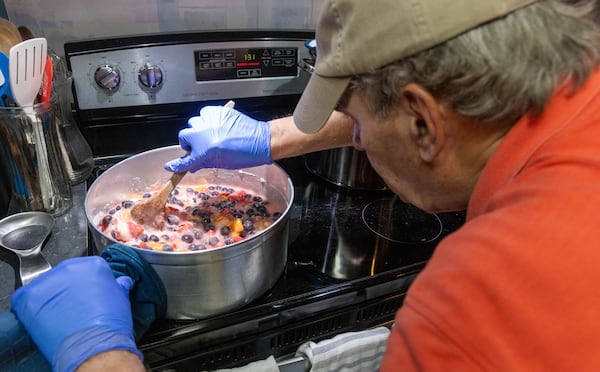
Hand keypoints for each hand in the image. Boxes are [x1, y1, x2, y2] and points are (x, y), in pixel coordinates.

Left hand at [11, 256, 141, 371]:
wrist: (93, 346)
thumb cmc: (109, 326)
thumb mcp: (122, 299)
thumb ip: (117, 286)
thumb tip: (121, 283)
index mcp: (94, 265)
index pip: (88, 268)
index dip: (88, 284)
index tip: (88, 295)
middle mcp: (70, 267)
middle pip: (66, 275)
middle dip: (68, 289)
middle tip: (74, 307)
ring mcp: (49, 280)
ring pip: (46, 286)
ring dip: (51, 299)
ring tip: (61, 316)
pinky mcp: (30, 296)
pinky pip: (26, 297)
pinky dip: (33, 309)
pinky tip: (46, 319)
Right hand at [164, 105, 271, 172]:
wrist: (259, 141)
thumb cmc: (243, 154)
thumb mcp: (221, 163)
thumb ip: (203, 162)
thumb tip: (193, 164)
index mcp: (204, 151)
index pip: (185, 160)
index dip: (176, 165)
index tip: (171, 166)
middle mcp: (203, 135)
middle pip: (184, 136)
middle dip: (189, 142)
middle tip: (199, 147)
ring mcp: (209, 121)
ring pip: (194, 123)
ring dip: (199, 129)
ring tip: (211, 134)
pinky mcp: (217, 111)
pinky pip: (205, 113)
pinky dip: (208, 119)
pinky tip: (217, 125)